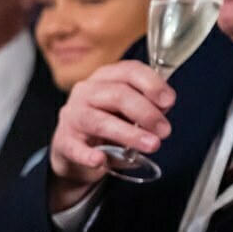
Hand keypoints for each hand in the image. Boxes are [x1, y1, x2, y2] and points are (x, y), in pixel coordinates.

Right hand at [47, 62, 175, 211]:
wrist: (77, 150)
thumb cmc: (109, 124)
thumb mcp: (129, 110)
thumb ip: (148, 106)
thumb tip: (164, 107)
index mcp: (105, 78)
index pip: (129, 71)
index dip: (151, 84)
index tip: (169, 101)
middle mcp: (86, 92)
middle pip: (117, 94)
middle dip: (146, 112)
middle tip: (165, 131)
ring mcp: (72, 116)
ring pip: (99, 120)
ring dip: (129, 133)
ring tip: (151, 145)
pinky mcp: (64, 141)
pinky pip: (75, 148)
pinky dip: (87, 154)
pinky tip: (100, 160)